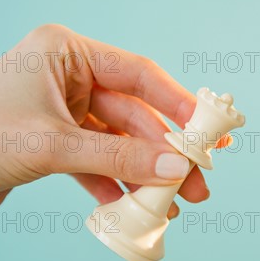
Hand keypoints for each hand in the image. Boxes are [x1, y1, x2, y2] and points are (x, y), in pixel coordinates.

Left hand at [0, 24, 213, 216]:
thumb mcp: (52, 145)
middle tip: (197, 182)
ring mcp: (66, 110)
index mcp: (66, 53)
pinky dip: (116, 184)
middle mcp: (70, 77)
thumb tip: (173, 167)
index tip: (207, 132)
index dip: (178, 104)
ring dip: (145, 174)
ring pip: (121, 142)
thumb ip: (117, 157)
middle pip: (136, 115)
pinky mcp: (58, 141)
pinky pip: (99, 161)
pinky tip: (133, 206)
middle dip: (165, 153)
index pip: (139, 75)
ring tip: (174, 203)